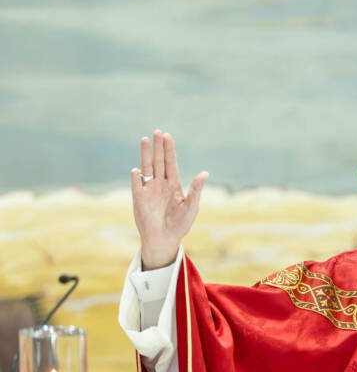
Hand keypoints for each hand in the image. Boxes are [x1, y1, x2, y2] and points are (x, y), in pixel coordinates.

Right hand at [131, 130, 207, 269]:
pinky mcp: (139, 199)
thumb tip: (204, 173)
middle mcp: (160, 184)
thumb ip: (196, 190)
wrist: (165, 239)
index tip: (168, 136)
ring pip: (147, 168)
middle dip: (158, 147)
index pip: (171, 163)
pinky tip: (137, 170)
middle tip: (157, 132)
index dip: (169, 150)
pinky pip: (137, 185)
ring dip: (145, 154)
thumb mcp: (191, 207)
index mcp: (173, 185)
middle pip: (158, 161)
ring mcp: (149, 190)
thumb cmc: (180, 224)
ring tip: (145, 140)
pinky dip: (137, 178)